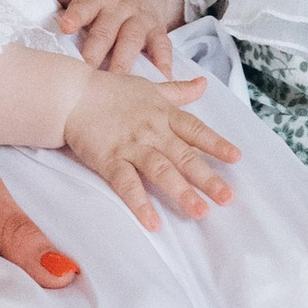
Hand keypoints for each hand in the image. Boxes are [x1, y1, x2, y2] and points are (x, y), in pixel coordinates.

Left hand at [23, 0, 185, 74]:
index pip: (84, 5)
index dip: (75, 15)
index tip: (65, 26)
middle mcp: (119, 7)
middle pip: (107, 29)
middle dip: (97, 49)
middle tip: (87, 69)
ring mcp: (139, 19)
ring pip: (133, 40)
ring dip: (126, 60)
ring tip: (118, 81)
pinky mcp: (157, 30)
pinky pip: (162, 46)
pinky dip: (164, 62)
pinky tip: (162, 79)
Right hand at [61, 71, 238, 229]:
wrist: (72, 94)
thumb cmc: (110, 90)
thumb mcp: (149, 87)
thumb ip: (178, 91)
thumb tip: (203, 84)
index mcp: (163, 114)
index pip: (195, 130)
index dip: (216, 144)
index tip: (236, 158)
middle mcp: (152, 131)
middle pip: (184, 156)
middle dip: (207, 178)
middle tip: (227, 198)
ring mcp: (131, 146)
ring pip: (161, 171)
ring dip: (181, 192)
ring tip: (200, 212)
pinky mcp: (109, 160)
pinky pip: (127, 185)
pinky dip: (140, 203)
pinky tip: (153, 222)